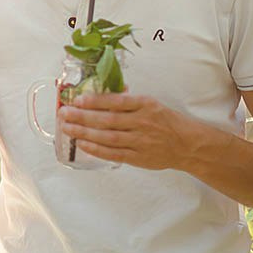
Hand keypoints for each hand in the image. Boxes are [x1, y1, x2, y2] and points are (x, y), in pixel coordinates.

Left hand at [58, 92, 198, 170]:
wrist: (188, 144)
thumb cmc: (166, 121)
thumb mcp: (151, 104)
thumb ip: (127, 101)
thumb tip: (100, 95)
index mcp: (145, 105)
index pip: (116, 101)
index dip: (95, 101)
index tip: (77, 99)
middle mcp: (142, 122)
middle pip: (108, 120)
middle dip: (83, 117)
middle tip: (64, 113)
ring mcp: (140, 141)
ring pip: (108, 137)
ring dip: (85, 133)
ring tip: (67, 128)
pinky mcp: (139, 157)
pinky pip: (114, 153)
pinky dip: (97, 149)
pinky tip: (82, 144)